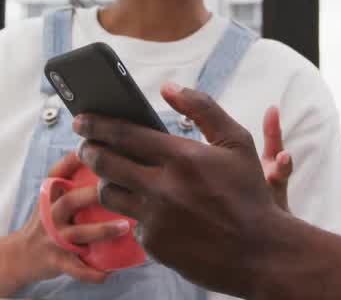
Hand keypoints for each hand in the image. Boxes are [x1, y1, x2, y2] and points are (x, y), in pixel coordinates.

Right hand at [0, 152, 129, 299]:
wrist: (20, 255)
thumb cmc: (46, 221)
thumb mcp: (52, 196)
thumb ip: (73, 178)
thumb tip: (109, 156)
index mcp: (50, 194)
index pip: (59, 171)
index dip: (76, 159)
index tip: (97, 148)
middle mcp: (50, 213)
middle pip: (70, 201)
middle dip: (94, 195)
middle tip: (121, 189)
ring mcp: (53, 237)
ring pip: (77, 234)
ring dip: (102, 230)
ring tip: (124, 227)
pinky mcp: (56, 260)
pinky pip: (75, 268)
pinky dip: (91, 273)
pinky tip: (108, 273)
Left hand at [74, 82, 293, 297]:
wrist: (260, 252)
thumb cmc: (249, 193)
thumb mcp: (236, 142)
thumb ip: (202, 108)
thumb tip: (168, 87)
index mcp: (181, 157)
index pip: (123, 134)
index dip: (96, 124)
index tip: (80, 119)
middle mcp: (163, 187)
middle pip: (105, 163)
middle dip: (88, 150)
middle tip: (84, 145)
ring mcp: (155, 218)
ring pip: (109, 194)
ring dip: (105, 180)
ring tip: (111, 173)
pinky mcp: (154, 244)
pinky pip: (130, 221)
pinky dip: (134, 210)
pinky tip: (144, 204)